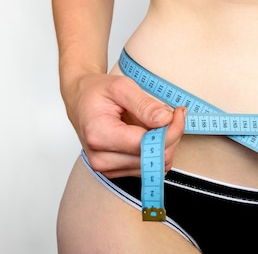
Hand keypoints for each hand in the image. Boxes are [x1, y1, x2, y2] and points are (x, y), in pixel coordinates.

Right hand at [64, 73, 186, 177]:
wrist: (80, 100)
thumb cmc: (97, 92)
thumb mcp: (121, 86)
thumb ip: (144, 104)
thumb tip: (165, 119)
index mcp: (99, 135)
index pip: (146, 145)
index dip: (170, 130)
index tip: (178, 112)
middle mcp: (101, 158)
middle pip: (154, 159)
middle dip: (171, 136)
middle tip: (173, 113)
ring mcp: (107, 168)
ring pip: (155, 166)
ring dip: (165, 144)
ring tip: (160, 122)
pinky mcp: (116, 171)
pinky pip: (149, 167)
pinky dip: (157, 151)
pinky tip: (152, 134)